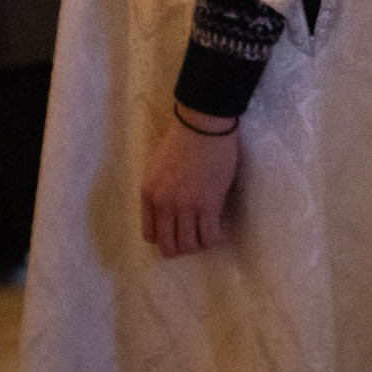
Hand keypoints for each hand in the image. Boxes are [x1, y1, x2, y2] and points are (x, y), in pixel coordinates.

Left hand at [140, 108, 239, 257]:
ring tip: (212, 230)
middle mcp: (164, 205)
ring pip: (190, 246)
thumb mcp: (157, 166)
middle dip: (184, 247)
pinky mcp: (209, 205)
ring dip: (201, 244)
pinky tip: (223, 225)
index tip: (180, 230)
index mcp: (148, 195)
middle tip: (197, 235)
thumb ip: (159, 190)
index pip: (150, 235)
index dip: (167, 237)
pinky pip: (210, 236)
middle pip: (169, 246)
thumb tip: (171, 209)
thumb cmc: (183, 138)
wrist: (204, 125)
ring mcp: (186, 207)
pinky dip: (217, 237)